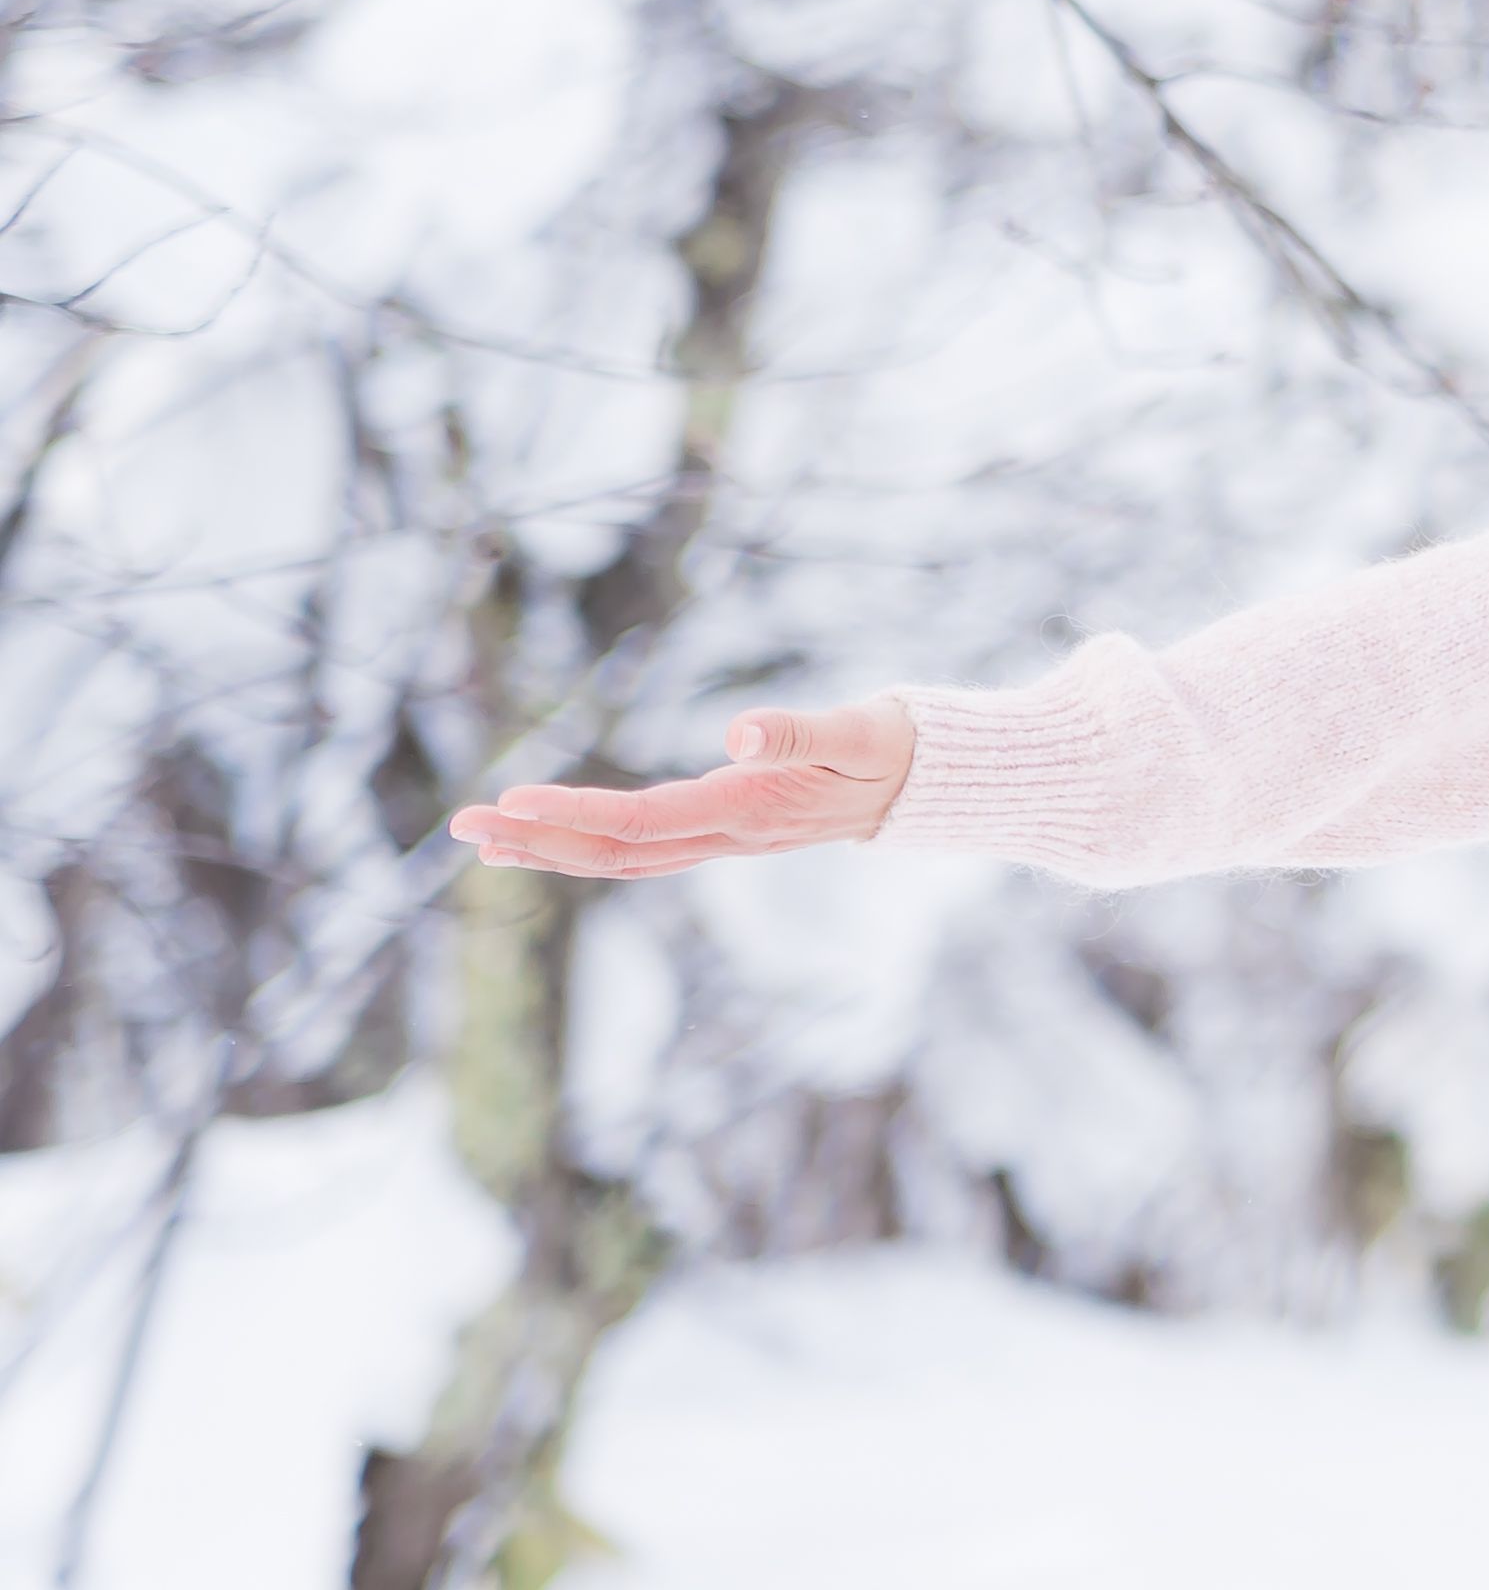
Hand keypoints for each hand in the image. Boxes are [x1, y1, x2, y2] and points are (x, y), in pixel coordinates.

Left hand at [450, 696, 918, 880]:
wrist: (924, 785)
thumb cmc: (892, 748)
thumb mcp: (861, 730)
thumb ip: (802, 730)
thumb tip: (738, 733)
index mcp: (749, 809)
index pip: (643, 820)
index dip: (574, 814)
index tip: (513, 800)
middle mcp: (727, 835)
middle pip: (616, 853)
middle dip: (538, 840)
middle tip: (463, 822)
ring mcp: (722, 840)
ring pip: (621, 859)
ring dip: (549, 850)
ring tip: (482, 838)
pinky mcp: (721, 833)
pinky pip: (641, 850)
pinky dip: (585, 847)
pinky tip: (547, 837)